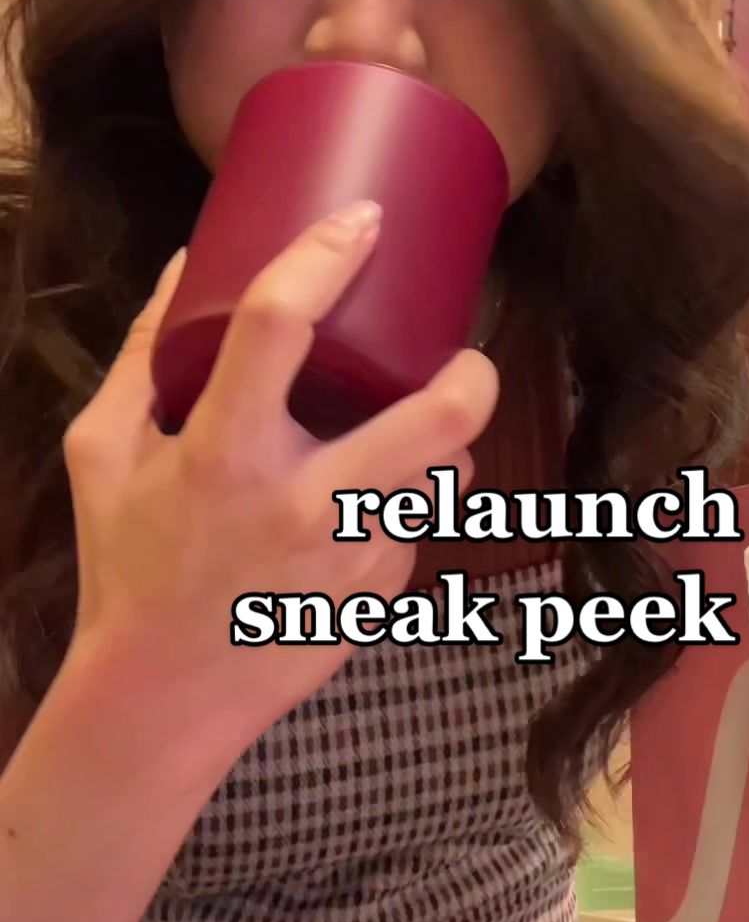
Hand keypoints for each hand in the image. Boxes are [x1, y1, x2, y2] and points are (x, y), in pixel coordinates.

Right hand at [61, 204, 498, 763]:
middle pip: (439, 418)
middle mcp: (303, 502)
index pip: (281, 327)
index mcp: (224, 453)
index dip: (324, 258)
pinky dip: (402, 509)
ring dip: (440, 446)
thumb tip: (187, 264)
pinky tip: (361, 510)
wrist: (159, 699)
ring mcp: (353, 558)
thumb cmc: (128, 564)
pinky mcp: (378, 599)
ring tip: (409, 433)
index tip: (361, 221)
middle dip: (470, 374)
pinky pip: (418, 530)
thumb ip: (141, 356)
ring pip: (447, 475)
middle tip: (459, 359)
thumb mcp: (104, 453)